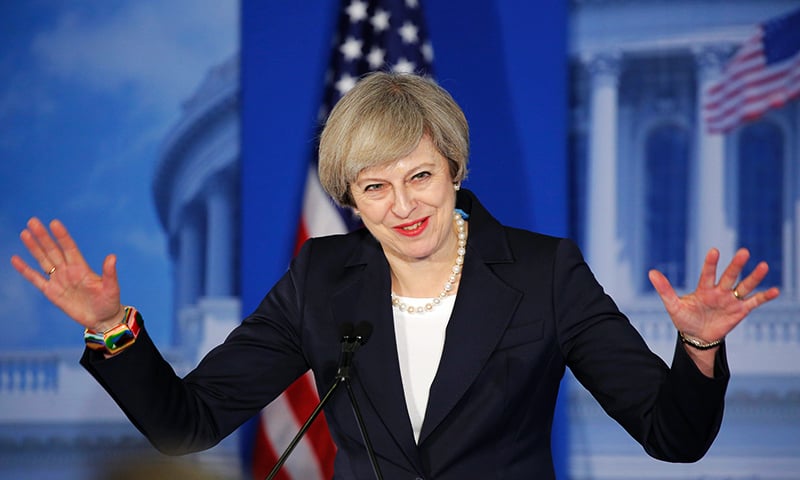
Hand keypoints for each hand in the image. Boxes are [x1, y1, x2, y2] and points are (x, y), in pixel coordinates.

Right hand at [10, 217, 123, 331]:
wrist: (102, 319)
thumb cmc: (109, 302)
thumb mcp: (111, 287)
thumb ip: (109, 273)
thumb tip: (112, 256)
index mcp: (82, 268)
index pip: (69, 248)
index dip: (62, 236)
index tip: (54, 223)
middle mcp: (68, 271)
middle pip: (53, 250)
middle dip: (43, 237)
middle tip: (33, 221)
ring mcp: (59, 280)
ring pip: (43, 261)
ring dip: (34, 248)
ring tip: (25, 233)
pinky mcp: (51, 292)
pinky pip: (35, 279)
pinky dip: (25, 270)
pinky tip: (16, 259)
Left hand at [648, 248, 779, 374]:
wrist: (697, 337)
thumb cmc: (685, 319)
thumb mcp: (673, 305)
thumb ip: (664, 289)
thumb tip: (651, 272)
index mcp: (703, 288)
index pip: (707, 273)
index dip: (711, 263)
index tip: (714, 251)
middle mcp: (719, 291)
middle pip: (729, 276)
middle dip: (736, 265)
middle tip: (744, 252)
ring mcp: (731, 300)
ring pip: (744, 286)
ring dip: (754, 277)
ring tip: (763, 266)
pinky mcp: (740, 311)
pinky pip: (754, 302)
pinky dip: (764, 297)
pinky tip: (775, 290)